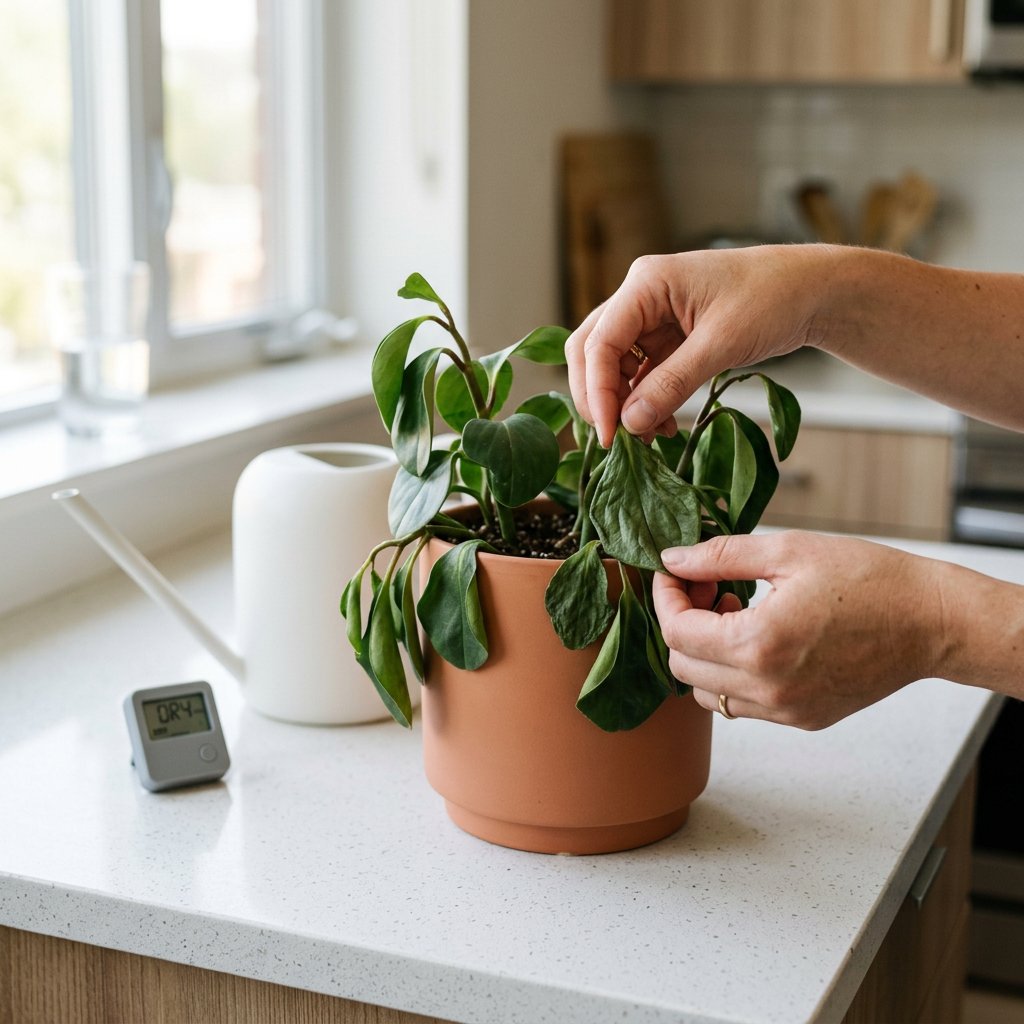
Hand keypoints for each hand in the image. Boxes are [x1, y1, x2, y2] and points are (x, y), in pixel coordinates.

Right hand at [564, 246, 835, 447]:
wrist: (813, 290)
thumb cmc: (773, 299)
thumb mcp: (722, 344)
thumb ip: (672, 384)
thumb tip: (630, 423)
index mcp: (646, 283)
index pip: (598, 342)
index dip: (597, 392)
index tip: (609, 434)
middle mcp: (640, 296)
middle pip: (592, 351)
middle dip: (599, 397)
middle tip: (614, 439)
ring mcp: (651, 316)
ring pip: (613, 366)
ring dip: (623, 403)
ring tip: (649, 435)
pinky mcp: (667, 336)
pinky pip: (641, 373)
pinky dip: (645, 400)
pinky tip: (661, 424)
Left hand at [652, 531, 948, 729]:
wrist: (932, 621)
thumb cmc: (869, 579)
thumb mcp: (788, 551)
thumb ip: (719, 556)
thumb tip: (672, 559)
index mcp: (759, 645)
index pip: (676, 633)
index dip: (666, 598)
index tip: (675, 573)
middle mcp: (768, 689)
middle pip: (683, 666)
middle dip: (682, 622)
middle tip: (707, 585)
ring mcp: (786, 710)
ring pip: (707, 692)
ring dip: (704, 652)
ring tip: (734, 610)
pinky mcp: (803, 718)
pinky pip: (742, 704)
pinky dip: (732, 673)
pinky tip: (757, 635)